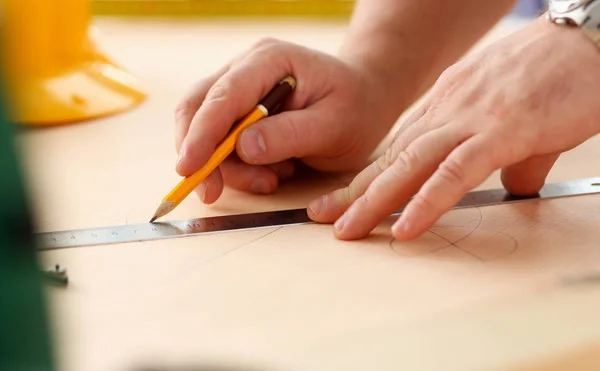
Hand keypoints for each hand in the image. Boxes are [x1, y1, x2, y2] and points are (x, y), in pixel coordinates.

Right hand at [174, 38, 401, 203]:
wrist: (365, 100)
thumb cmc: (356, 107)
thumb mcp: (335, 125)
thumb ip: (290, 134)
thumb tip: (242, 147)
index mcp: (270, 60)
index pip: (224, 96)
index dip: (202, 133)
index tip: (190, 168)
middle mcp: (246, 68)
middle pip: (198, 108)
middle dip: (200, 154)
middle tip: (211, 193)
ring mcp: (240, 88)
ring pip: (205, 129)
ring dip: (228, 166)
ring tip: (273, 179)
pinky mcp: (240, 111)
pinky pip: (222, 143)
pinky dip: (238, 167)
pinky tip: (273, 171)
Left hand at [308, 17, 599, 240]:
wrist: (588, 40)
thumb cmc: (557, 75)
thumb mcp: (521, 121)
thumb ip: (511, 157)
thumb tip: (515, 187)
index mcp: (447, 106)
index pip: (396, 146)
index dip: (367, 176)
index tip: (343, 199)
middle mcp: (446, 110)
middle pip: (391, 156)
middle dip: (354, 191)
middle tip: (323, 218)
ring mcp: (469, 119)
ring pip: (410, 164)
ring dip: (374, 200)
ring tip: (348, 229)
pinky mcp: (501, 131)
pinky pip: (455, 172)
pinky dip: (427, 202)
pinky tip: (405, 228)